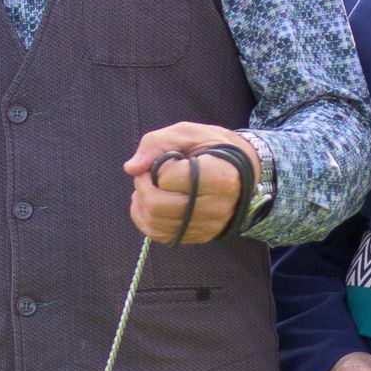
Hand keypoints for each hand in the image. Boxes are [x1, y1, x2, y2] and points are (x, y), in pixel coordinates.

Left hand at [124, 124, 256, 246]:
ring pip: (155, 223)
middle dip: (142, 186)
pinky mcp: (199, 237)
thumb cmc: (212, 147)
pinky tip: (149, 203)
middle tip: (146, 174)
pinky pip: (160, 235)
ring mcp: (209, 226)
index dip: (159, 166)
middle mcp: (217, 207)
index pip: (168, 178)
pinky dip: (145, 219)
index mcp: (220, 177)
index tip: (168, 159)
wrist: (239, 170)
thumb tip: (131, 168)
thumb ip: (156, 144)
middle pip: (157, 205)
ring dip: (141, 203)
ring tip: (148, 187)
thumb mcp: (186, 133)